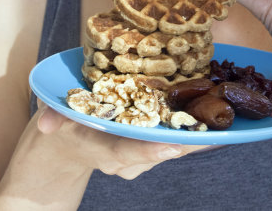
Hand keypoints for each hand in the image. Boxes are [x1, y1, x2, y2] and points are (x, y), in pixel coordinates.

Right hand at [36, 102, 201, 179]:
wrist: (68, 143)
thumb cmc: (63, 127)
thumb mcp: (54, 121)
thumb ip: (51, 120)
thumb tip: (46, 124)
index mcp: (102, 150)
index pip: (124, 155)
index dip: (147, 153)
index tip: (172, 149)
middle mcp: (125, 157)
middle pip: (159, 150)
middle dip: (187, 141)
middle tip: (216, 130)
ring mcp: (139, 154)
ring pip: (171, 145)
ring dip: (196, 134)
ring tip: (224, 118)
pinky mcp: (150, 143)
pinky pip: (174, 137)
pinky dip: (193, 128)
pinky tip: (215, 113)